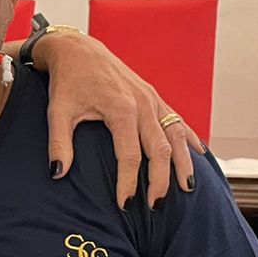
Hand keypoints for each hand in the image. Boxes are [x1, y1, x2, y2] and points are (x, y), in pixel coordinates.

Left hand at [36, 32, 203, 207]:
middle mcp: (143, 104)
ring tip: (188, 189)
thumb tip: (58, 174)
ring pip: (177, 135)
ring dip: (184, 163)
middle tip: (156, 206)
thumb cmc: (67, 82)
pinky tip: (199, 156)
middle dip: (161, 180)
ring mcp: (153, 99)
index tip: (125, 205)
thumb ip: (59, 144)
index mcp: (121, 109)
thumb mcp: (57, 112)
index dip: (128, 183)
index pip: (130, 156)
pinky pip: (178, 120)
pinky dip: (189, 139)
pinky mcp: (155, 96)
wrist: (78, 50)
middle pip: (160, 149)